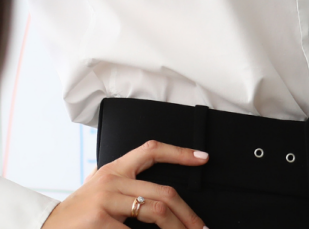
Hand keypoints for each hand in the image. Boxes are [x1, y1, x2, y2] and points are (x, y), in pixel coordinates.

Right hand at [41, 140, 208, 228]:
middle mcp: (112, 180)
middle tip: (200, 227)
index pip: (152, 150)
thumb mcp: (99, 189)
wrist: (43, 228)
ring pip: (155, 210)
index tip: (203, 158)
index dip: (180, 153)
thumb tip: (161, 196)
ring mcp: (105, 200)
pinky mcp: (98, 220)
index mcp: (115, 169)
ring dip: (176, 227)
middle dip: (186, 213)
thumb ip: (125, 185)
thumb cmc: (77, 212)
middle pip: (163, 192)